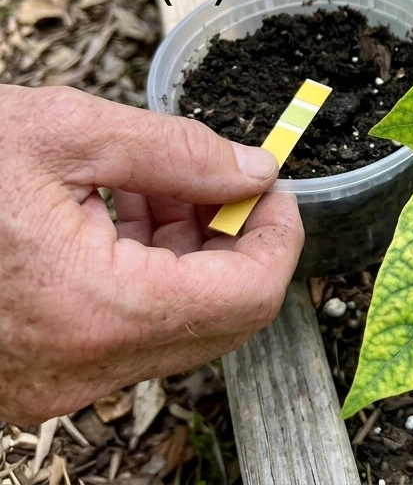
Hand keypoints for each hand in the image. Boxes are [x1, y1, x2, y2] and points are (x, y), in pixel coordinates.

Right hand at [0, 86, 303, 424]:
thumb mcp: (63, 131)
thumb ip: (178, 152)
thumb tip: (253, 171)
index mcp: (95, 309)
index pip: (248, 297)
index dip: (278, 235)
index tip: (272, 188)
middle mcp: (79, 368)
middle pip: (218, 318)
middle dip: (231, 242)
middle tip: (216, 180)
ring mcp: (52, 385)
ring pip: (173, 325)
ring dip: (184, 254)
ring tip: (149, 186)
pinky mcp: (31, 379)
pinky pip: (123, 332)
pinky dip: (141, 274)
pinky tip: (113, 214)